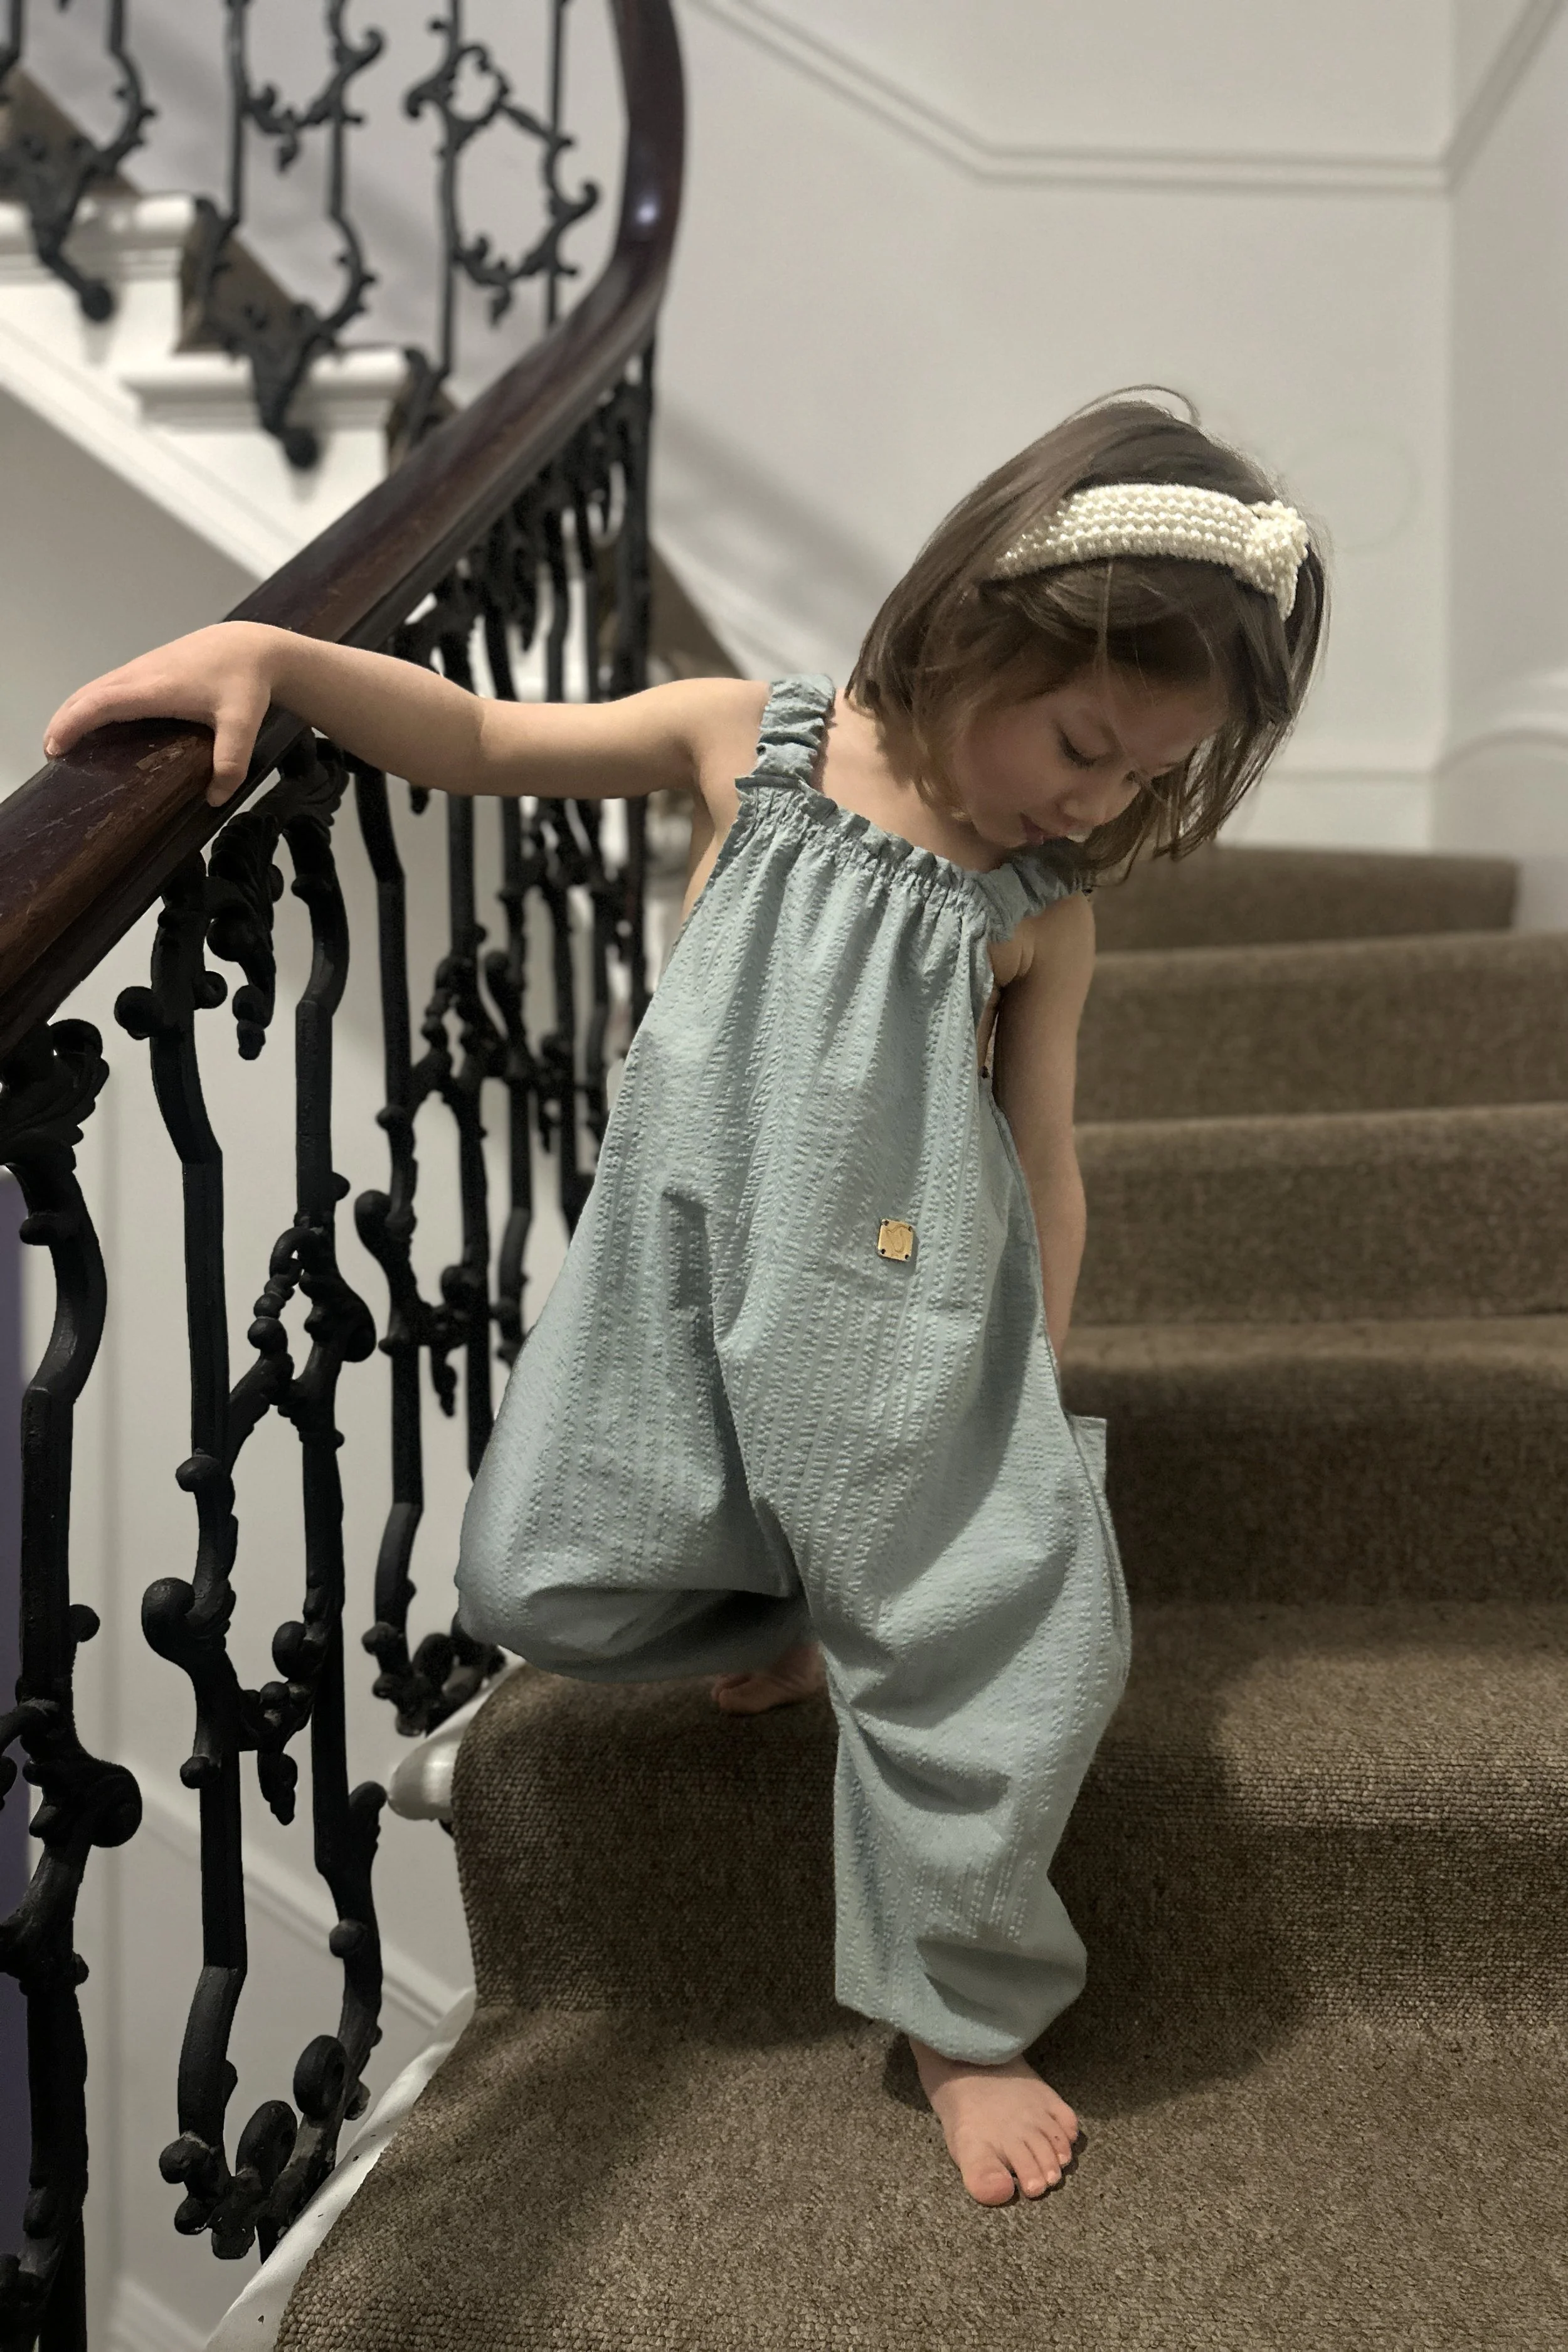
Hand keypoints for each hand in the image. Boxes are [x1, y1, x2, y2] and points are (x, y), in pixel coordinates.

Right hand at [42, 621, 277, 807]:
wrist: (251, 646)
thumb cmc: (245, 681)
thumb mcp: (243, 723)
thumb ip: (231, 761)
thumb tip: (215, 798)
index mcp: (154, 688)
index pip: (101, 703)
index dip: (73, 723)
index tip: (55, 747)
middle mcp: (140, 675)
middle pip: (87, 694)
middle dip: (63, 720)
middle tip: (52, 753)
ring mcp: (141, 669)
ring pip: (95, 688)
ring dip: (74, 710)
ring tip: (64, 741)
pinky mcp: (147, 669)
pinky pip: (108, 686)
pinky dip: (91, 702)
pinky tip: (94, 722)